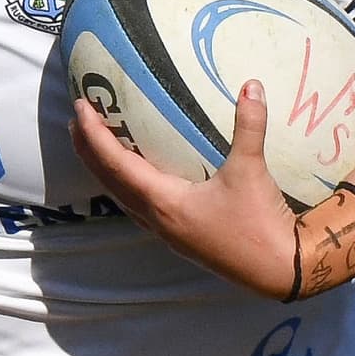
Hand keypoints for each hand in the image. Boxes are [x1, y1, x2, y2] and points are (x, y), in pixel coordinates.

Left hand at [69, 80, 305, 298]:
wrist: (279, 270)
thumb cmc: (260, 223)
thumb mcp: (251, 170)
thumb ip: (249, 126)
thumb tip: (251, 85)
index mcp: (164, 202)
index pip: (116, 164)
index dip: (94, 135)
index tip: (80, 107)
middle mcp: (157, 219)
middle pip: (109, 182)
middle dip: (88, 151)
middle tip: (76, 120)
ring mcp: (166, 232)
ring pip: (121, 198)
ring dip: (104, 171)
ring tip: (94, 146)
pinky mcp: (179, 238)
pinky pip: (139, 208)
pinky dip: (126, 187)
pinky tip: (134, 177)